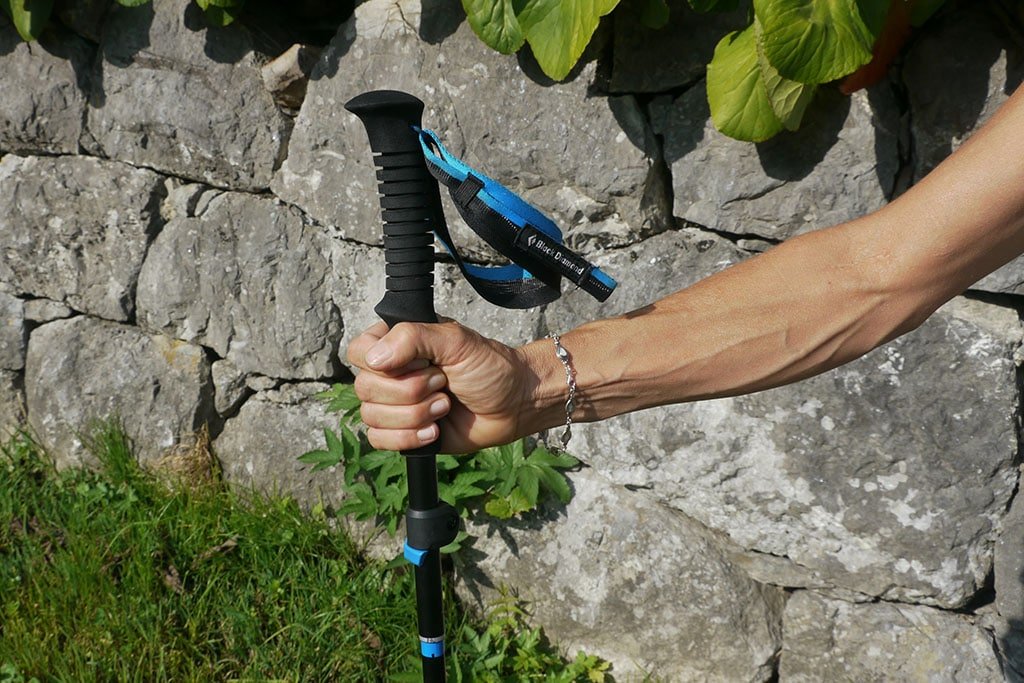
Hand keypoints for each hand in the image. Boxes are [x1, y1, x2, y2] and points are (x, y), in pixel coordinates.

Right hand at [346, 320, 538, 453]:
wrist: (513, 404)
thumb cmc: (489, 367)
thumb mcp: (456, 341)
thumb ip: (413, 337)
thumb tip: (375, 358)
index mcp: (397, 344)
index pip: (359, 351)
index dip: (385, 364)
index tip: (422, 363)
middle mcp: (390, 373)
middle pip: (364, 388)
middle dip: (411, 391)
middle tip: (443, 383)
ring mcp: (394, 404)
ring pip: (371, 416)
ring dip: (416, 415)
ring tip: (445, 405)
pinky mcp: (402, 432)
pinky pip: (379, 440)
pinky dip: (408, 438)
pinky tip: (434, 431)